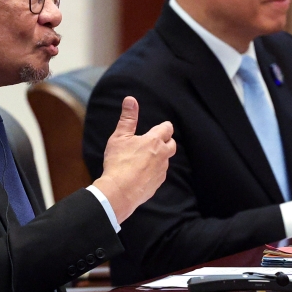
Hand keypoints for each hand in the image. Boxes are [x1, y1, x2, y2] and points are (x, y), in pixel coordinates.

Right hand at [92, 96, 175, 222]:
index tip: (160, 127)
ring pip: (166, 160)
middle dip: (166, 141)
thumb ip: (127, 118)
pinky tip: (141, 173)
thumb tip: (130, 99)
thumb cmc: (118, 162)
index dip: (164, 127)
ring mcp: (162, 171)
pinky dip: (153, 171)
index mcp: (154, 141)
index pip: (167, 128)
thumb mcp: (119, 137)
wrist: (120, 191)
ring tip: (144, 159)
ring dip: (159, 157)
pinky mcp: (158, 184)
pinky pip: (159, 174)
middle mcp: (162, 155)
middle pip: (172, 145)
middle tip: (155, 142)